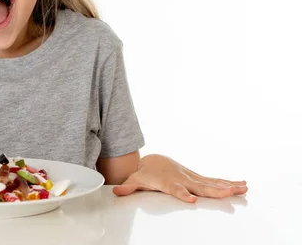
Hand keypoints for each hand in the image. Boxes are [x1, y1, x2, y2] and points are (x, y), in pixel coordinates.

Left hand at [112, 154, 247, 202]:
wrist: (153, 161)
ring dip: (227, 186)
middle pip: (199, 186)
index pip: (176, 189)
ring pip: (211, 183)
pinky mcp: (197, 178)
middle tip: (229, 193)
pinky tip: (242, 186)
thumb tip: (117, 192)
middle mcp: (183, 179)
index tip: (191, 200)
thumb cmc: (145, 173)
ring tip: (243, 188)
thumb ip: (128, 187)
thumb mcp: (135, 180)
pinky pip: (214, 182)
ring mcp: (192, 178)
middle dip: (214, 190)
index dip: (183, 194)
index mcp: (168, 182)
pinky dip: (228, 183)